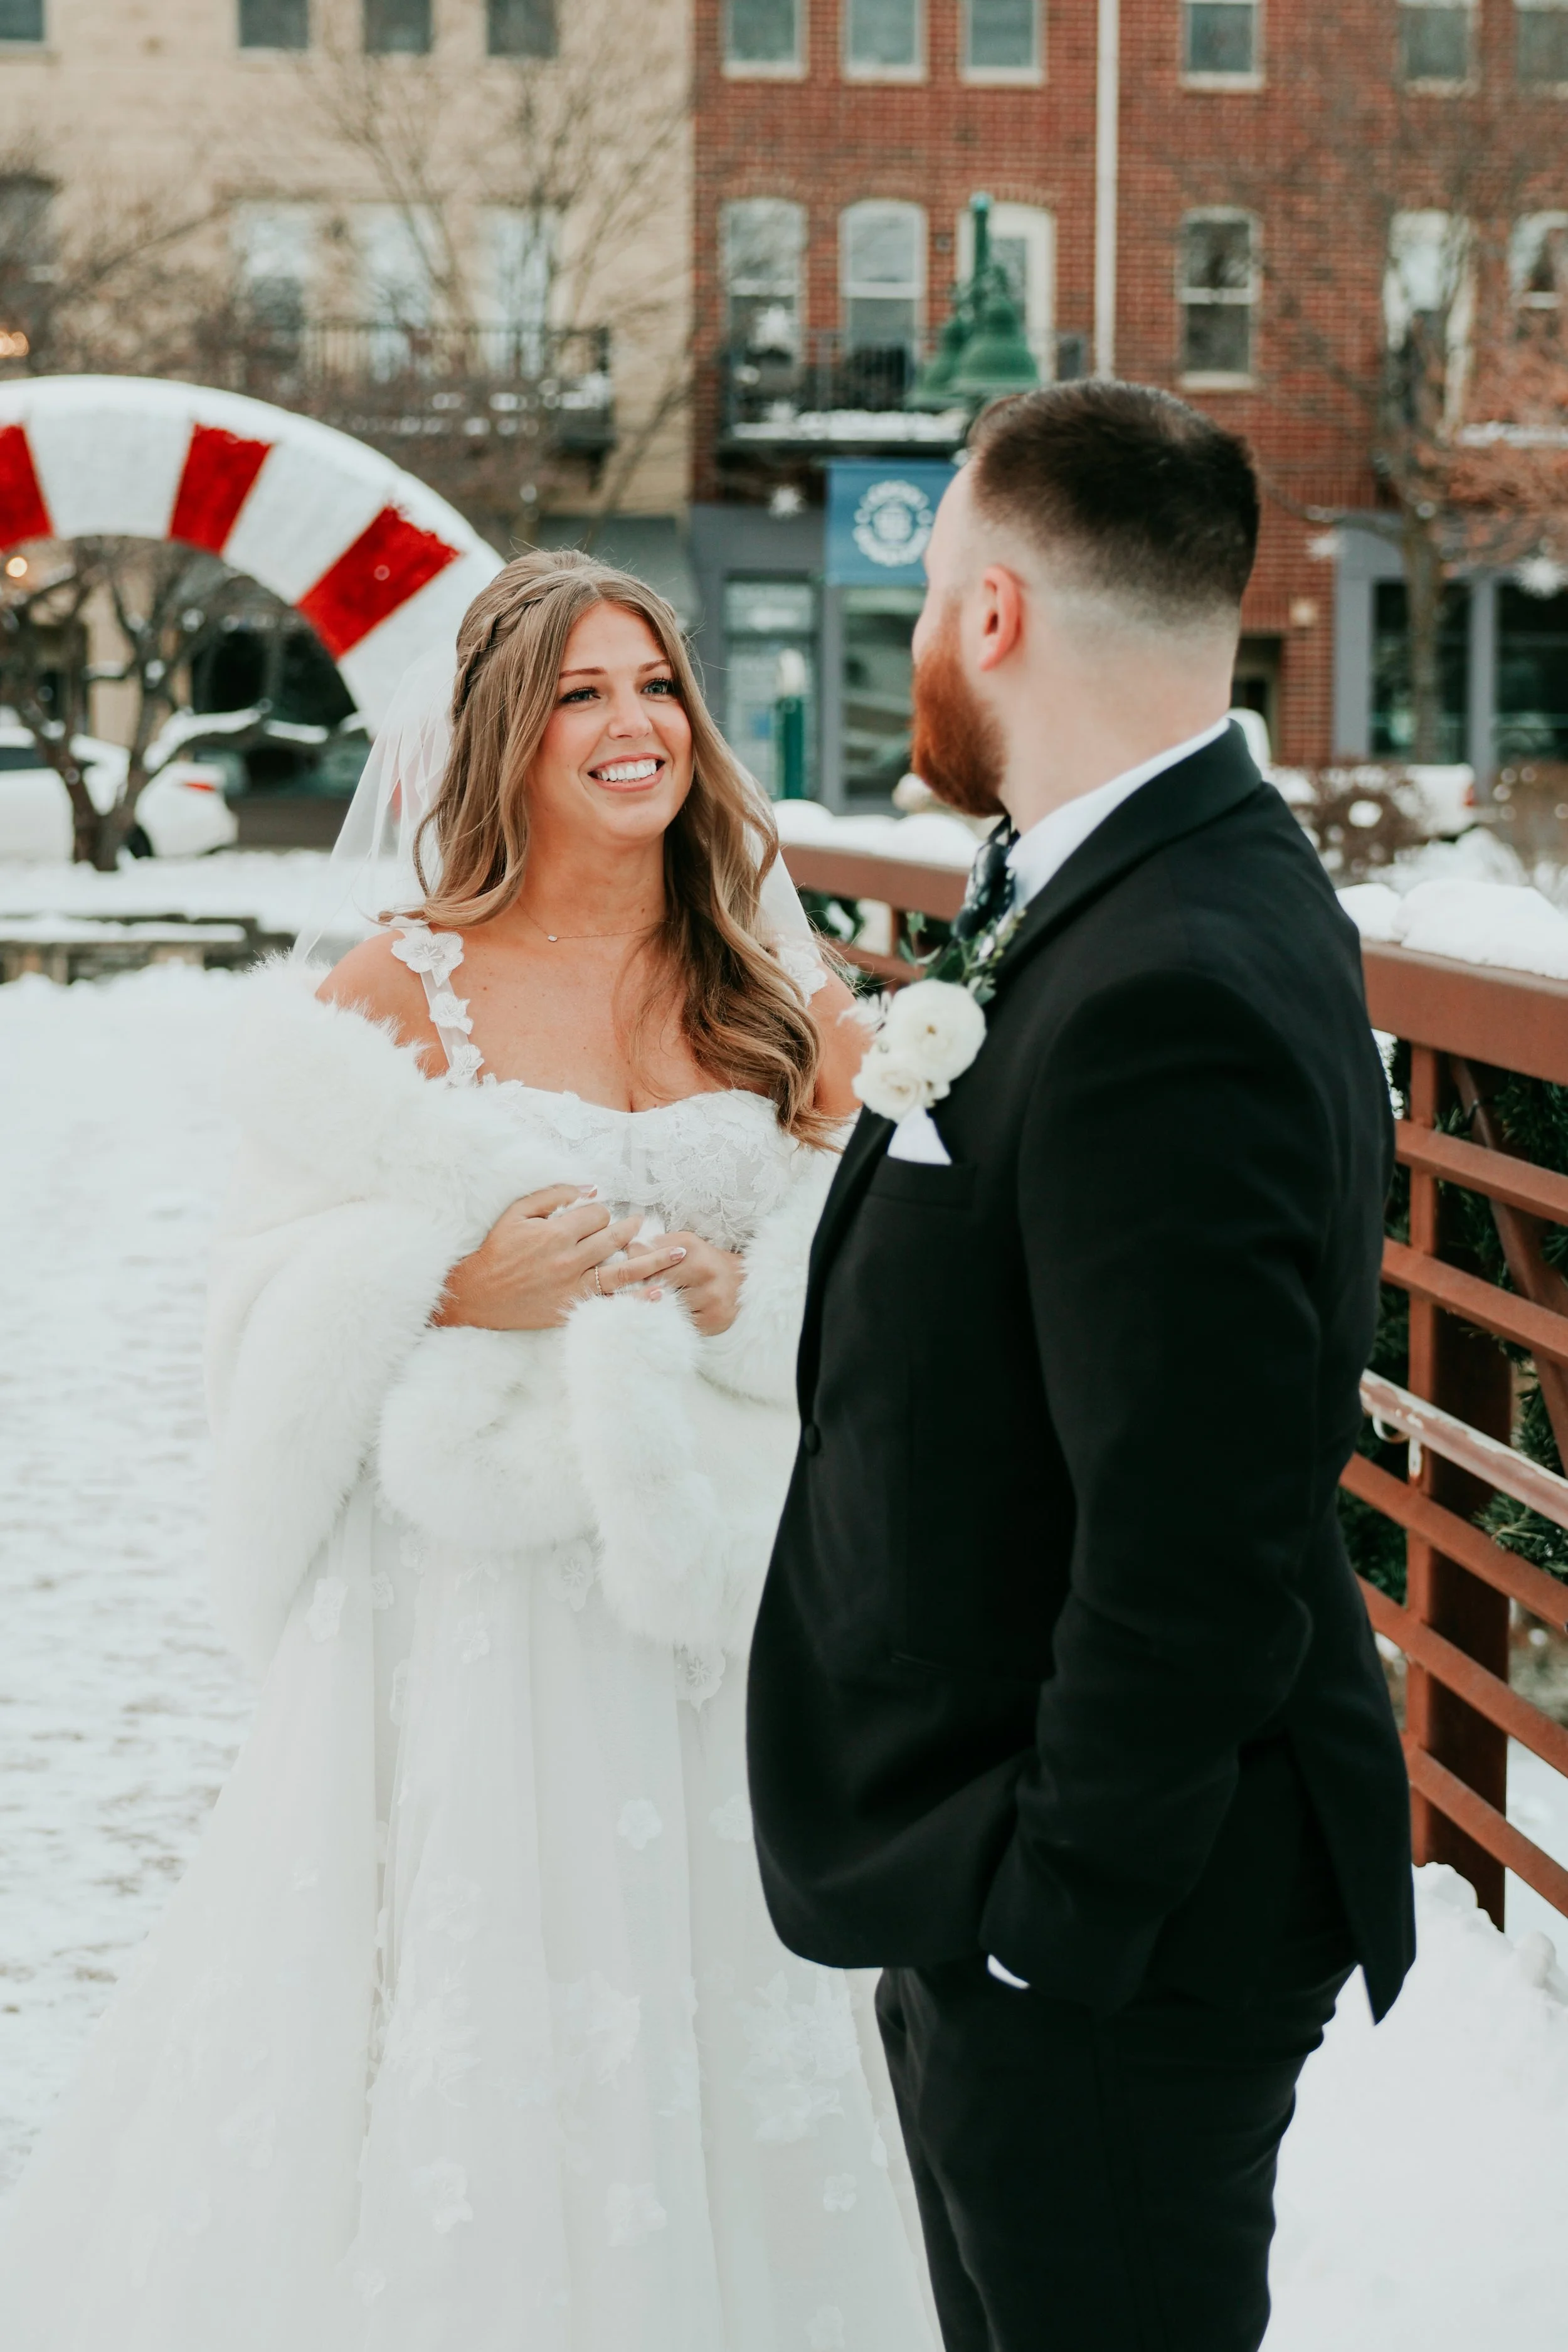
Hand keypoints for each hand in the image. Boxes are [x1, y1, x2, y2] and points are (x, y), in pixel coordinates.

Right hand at [435, 1186, 687, 1331]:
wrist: (476, 1294)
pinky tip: (661, 1295)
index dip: (598, 1212)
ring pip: (623, 1270)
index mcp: (555, 1232)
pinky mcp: (573, 1306)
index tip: (591, 1217)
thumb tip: (592, 1188)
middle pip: (614, 1238)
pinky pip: (612, 1301)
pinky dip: (638, 1299)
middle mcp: (569, 1259)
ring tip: (680, 1253)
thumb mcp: (517, 1213)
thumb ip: (554, 1195)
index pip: (596, 1214)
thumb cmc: (496, 1250)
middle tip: (641, 1223)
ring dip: (654, 1260)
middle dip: (630, 1228)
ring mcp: (573, 1286)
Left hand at [627, 1230, 743, 1334]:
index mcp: (690, 1247)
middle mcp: (703, 1269)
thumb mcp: (683, 1245)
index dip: (633, 1269)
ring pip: (668, 1307)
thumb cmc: (705, 1262)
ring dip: (657, 1307)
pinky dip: (672, 1320)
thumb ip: (655, 1245)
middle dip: (643, 1290)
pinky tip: (670, 1317)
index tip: (623, 1275)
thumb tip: (624, 1253)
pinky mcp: (715, 1319)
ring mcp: (711, 1296)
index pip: (646, 1259)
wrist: (743, 1281)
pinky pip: (682, 1323)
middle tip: (632, 1295)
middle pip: (655, 1285)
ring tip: (651, 1306)